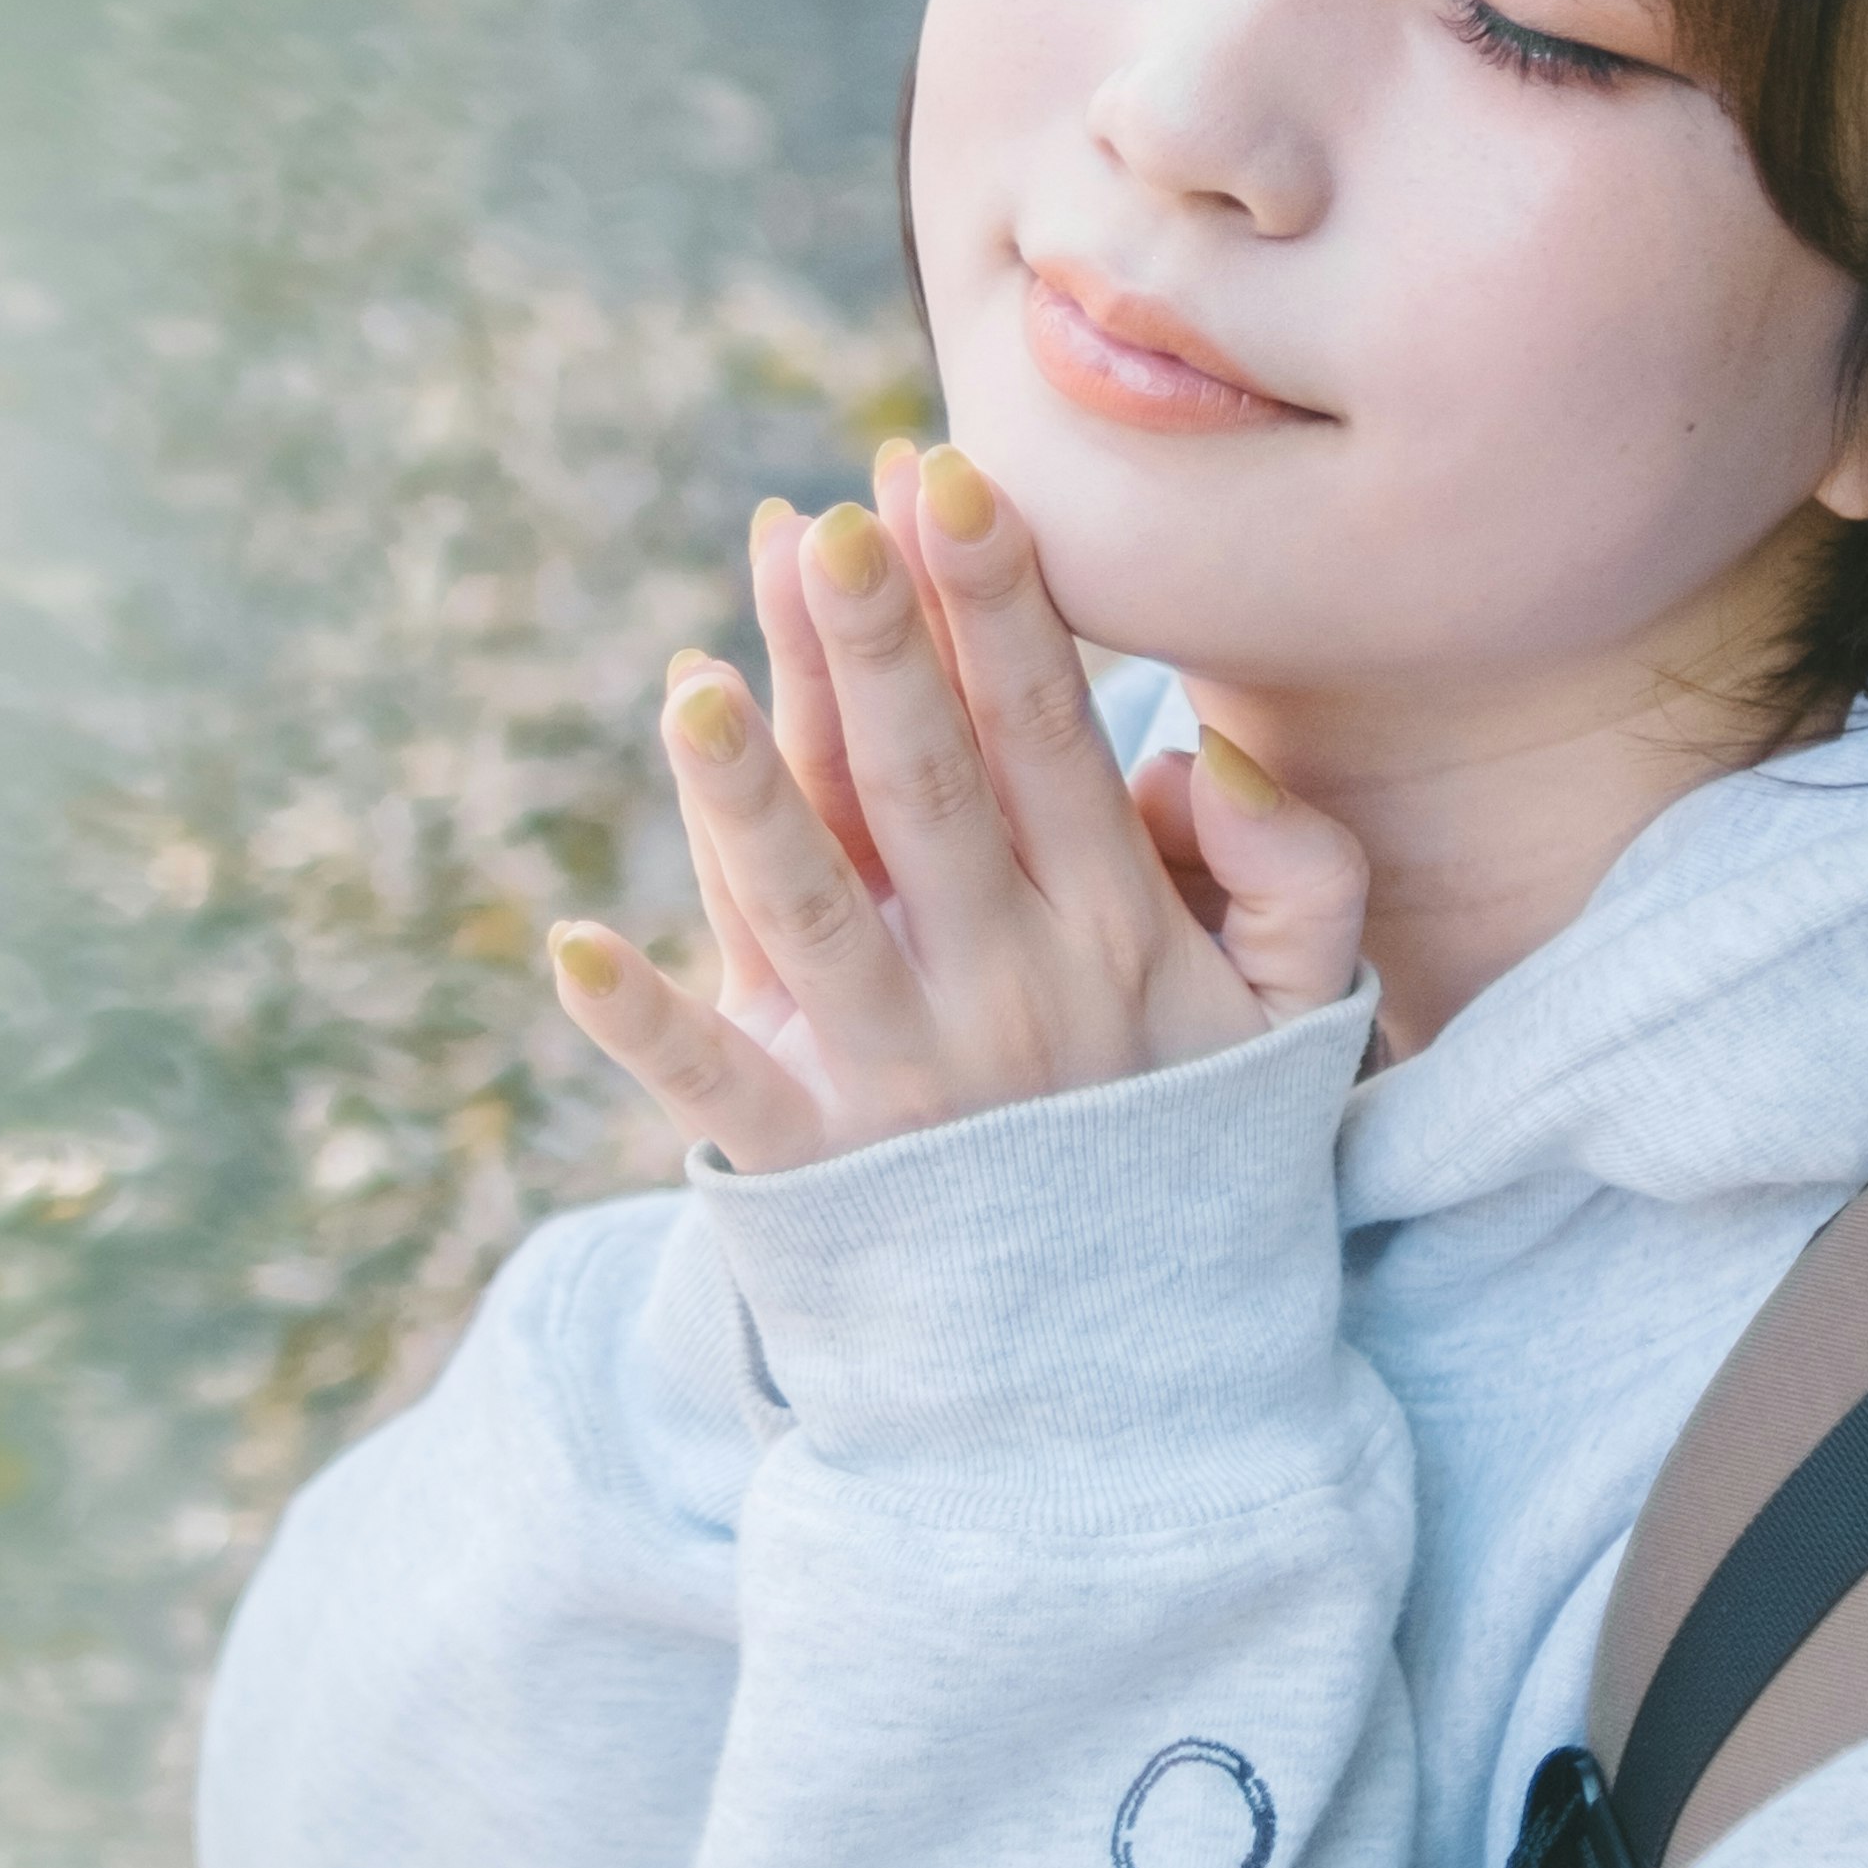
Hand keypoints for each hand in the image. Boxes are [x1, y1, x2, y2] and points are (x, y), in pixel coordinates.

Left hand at [548, 441, 1366, 1175]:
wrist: (1129, 1392)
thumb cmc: (1195, 1151)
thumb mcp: (1293, 1017)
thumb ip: (1296, 874)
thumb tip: (1206, 753)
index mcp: (1111, 934)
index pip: (1042, 734)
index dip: (994, 602)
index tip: (948, 475)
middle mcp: (1002, 995)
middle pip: (923, 790)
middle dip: (876, 649)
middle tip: (826, 521)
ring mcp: (898, 1084)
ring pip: (807, 913)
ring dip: (744, 800)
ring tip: (690, 687)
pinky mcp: (806, 1173)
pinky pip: (715, 1093)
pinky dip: (641, 1028)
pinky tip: (571, 951)